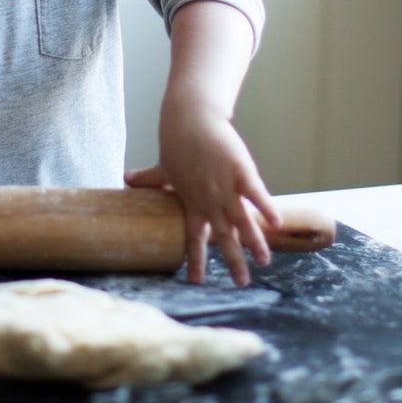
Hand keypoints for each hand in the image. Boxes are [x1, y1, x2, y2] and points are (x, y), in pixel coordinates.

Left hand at [128, 101, 280, 285]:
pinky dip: (265, 207)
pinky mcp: (240, 171)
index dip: (194, 260)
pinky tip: (275, 222)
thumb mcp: (163, 167)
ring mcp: (226, 187)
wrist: (190, 118)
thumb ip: (149, 179)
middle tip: (241, 284)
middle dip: (233, 261)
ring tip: (263, 261)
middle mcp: (210, 201)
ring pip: (242, 221)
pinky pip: (255, 193)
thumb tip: (126, 179)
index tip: (196, 282)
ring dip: (253, 242)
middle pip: (223, 237)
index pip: (193, 239)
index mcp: (192, 204)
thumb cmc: (177, 143)